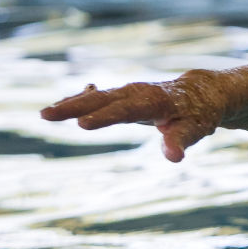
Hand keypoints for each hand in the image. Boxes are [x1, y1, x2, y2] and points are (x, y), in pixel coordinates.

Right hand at [40, 70, 231, 161]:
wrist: (202, 91)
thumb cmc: (200, 113)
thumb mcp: (196, 128)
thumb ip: (182, 140)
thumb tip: (173, 157)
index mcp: (156, 100)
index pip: (128, 110)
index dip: (105, 117)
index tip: (82, 125)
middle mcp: (139, 92)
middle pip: (104, 99)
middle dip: (76, 106)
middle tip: (48, 114)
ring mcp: (129, 92)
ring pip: (97, 96)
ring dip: (71, 103)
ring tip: (46, 113)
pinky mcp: (124, 95)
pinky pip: (98, 97)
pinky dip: (79, 100)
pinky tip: (59, 107)